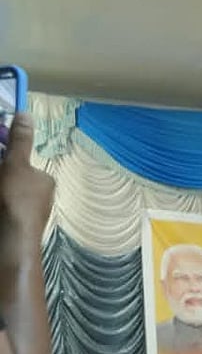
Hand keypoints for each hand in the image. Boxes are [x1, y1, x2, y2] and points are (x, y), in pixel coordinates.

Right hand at [0, 113, 54, 244]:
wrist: (10, 241)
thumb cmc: (14, 199)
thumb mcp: (15, 164)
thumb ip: (19, 141)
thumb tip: (26, 112)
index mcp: (45, 181)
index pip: (20, 165)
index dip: (3, 161)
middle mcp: (41, 198)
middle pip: (12, 180)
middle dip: (2, 175)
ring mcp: (29, 215)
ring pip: (8, 195)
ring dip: (2, 191)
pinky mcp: (17, 227)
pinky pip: (7, 209)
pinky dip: (2, 205)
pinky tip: (0, 208)